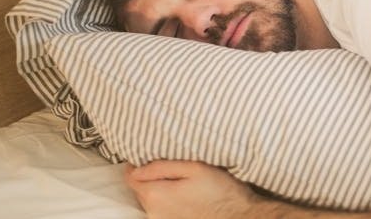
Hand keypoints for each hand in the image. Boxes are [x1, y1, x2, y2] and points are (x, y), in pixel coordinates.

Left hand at [125, 160, 258, 218]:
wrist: (239, 216)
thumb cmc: (220, 190)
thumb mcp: (193, 168)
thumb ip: (161, 167)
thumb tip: (137, 167)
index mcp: (156, 195)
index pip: (131, 177)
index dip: (137, 164)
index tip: (149, 157)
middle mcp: (153, 213)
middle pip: (140, 189)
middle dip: (150, 177)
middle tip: (171, 168)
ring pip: (150, 200)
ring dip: (159, 189)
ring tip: (180, 182)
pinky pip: (161, 210)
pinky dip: (167, 201)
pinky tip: (184, 196)